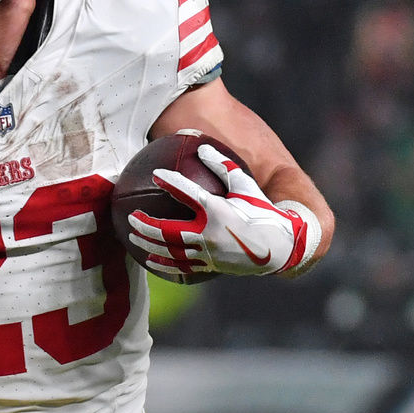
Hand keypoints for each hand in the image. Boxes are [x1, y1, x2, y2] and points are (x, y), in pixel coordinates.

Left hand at [126, 144, 308, 276]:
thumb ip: (224, 166)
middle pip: (169, 231)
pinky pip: (182, 267)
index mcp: (218, 212)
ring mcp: (209, 253)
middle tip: (131, 216)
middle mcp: (210, 234)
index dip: (171, 182)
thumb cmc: (264, 212)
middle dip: (146, 224)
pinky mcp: (211, 266)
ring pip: (171, 251)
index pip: (190, 194)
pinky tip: (149, 260)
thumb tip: (202, 145)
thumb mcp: (247, 186)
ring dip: (149, 244)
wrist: (281, 248)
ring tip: (131, 236)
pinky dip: (163, 264)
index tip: (156, 174)